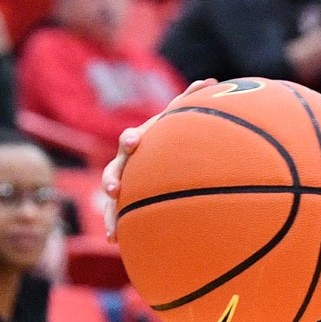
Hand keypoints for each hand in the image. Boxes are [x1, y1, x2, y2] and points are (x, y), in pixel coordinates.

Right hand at [101, 79, 215, 236]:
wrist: (156, 157)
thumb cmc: (168, 136)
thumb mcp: (176, 121)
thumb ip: (189, 102)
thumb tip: (211, 80)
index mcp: (138, 143)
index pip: (130, 140)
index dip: (131, 141)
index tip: (135, 142)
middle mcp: (125, 162)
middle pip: (113, 169)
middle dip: (112, 178)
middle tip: (113, 189)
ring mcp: (121, 181)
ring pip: (111, 199)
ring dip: (109, 211)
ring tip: (110, 230)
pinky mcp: (122, 199)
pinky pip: (116, 214)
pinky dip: (113, 226)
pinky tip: (113, 241)